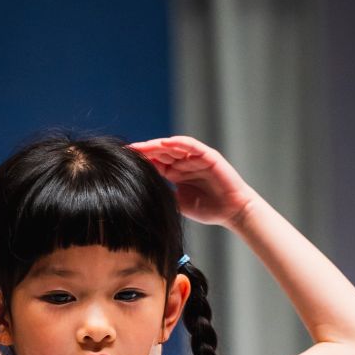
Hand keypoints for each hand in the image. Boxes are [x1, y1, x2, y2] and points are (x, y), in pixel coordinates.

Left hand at [127, 135, 256, 227]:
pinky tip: (165, 143)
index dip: (141, 161)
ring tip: (142, 146)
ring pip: (173, 147)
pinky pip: (191, 145)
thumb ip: (165, 195)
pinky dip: (178, 143)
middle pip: (161, 153)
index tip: (123, 162)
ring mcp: (195, 158)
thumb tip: (143, 196)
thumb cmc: (208, 210)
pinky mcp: (207, 155)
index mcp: (176, 174)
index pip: (155, 163)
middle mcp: (184, 163)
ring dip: (157, 145)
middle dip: (144, 151)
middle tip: (127, 151)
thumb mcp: (179, 203)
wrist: (231, 212)